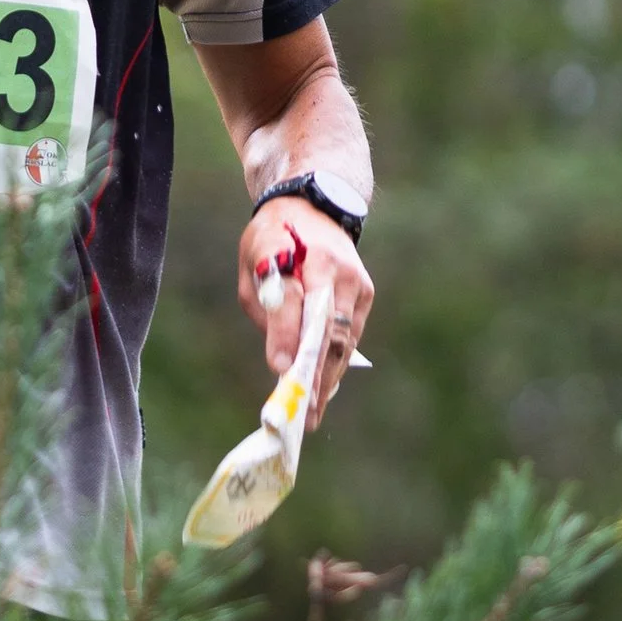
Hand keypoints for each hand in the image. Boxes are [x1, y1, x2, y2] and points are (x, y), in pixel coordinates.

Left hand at [236, 205, 373, 419]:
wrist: (313, 207)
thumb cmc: (275, 236)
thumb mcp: (257, 257)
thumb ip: (267, 305)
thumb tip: (280, 360)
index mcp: (309, 254)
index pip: (298, 304)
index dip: (288, 339)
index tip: (280, 372)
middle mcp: (340, 270)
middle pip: (328, 331)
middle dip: (315, 375)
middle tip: (302, 412)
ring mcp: (357, 284)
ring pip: (343, 340)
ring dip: (328, 378)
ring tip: (312, 413)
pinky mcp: (365, 294)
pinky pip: (349, 336)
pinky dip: (336, 363)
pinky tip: (323, 389)